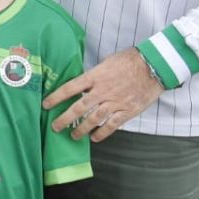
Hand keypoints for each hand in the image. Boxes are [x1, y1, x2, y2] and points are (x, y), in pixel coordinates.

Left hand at [42, 49, 164, 141]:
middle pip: (79, 107)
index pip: (70, 88)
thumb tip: (82, 83)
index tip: (46, 105)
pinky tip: (94, 138)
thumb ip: (94, 74)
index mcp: (95, 76)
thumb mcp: (107, 62)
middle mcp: (102, 90)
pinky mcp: (127, 110)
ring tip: (73, 136)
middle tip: (55, 127)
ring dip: (81, 129)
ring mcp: (115, 102)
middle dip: (64, 119)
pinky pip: (112, 125)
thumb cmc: (129, 61)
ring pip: (93, 119)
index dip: (56, 97)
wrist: (153, 66)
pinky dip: (102, 133)